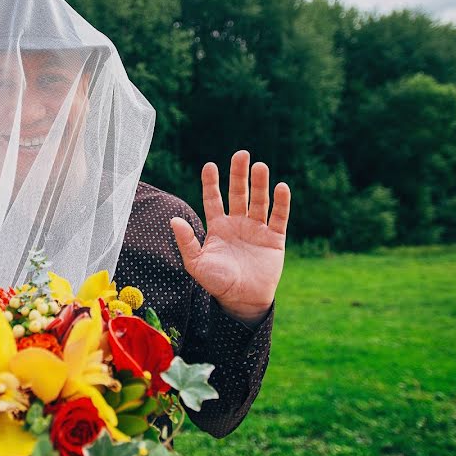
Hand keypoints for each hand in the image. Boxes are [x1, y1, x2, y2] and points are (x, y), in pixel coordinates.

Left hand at [170, 150, 290, 320]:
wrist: (242, 301)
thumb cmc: (216, 283)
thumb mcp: (196, 263)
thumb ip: (186, 242)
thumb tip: (174, 220)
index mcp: (218, 227)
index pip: (214, 199)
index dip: (211, 182)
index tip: (209, 166)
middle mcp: (237, 223)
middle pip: (238, 193)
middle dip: (239, 174)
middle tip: (241, 154)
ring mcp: (257, 229)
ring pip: (259, 201)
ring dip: (260, 184)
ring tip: (260, 166)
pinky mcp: (274, 239)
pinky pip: (279, 217)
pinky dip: (281, 203)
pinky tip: (281, 187)